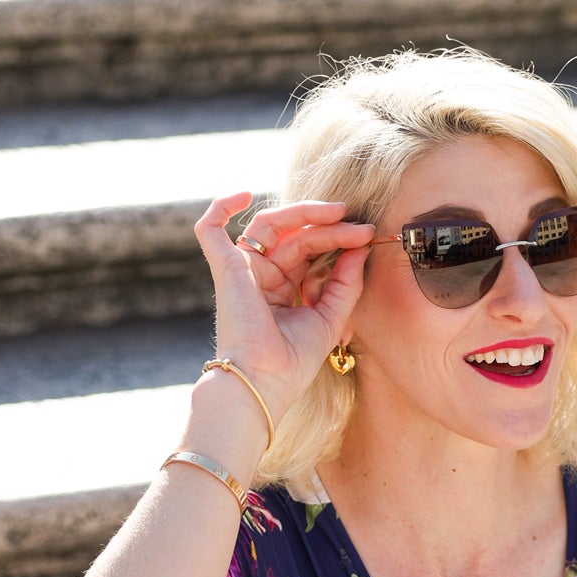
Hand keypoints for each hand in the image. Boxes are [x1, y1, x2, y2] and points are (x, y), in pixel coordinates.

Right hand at [193, 191, 374, 420]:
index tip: (367, 236)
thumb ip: (346, 281)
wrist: (264, 382)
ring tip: (337, 212)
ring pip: (270, 224)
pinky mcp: (225, 268)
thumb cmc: (292, 361)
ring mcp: (242, 270)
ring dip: (304, 213)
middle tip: (359, 226)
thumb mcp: (330, 317)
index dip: (338, 238)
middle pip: (295, 234)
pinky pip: (210, 230)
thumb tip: (361, 246)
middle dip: (329, 226)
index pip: (310, 249)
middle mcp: (261, 274)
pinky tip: (243, 194)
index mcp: (283, 286)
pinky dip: (221, 207)